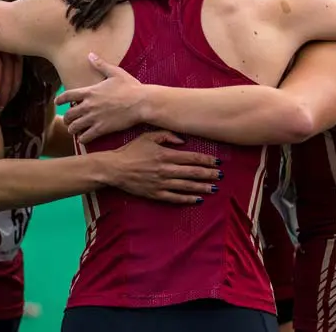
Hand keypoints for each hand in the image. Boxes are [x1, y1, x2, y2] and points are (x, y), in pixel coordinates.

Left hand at [55, 53, 146, 142]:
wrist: (141, 102)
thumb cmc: (130, 87)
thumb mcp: (115, 72)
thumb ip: (100, 65)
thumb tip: (90, 55)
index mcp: (90, 92)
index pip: (67, 95)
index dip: (60, 99)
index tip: (57, 102)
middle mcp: (89, 105)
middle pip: (69, 114)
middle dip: (66, 118)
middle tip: (68, 120)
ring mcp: (94, 118)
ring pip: (74, 127)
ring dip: (72, 129)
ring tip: (74, 130)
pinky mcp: (101, 129)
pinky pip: (86, 137)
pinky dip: (82, 139)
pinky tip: (83, 139)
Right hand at [106, 131, 221, 203]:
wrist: (115, 169)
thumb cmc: (131, 151)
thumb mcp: (147, 136)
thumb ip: (166, 135)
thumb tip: (183, 140)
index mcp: (165, 154)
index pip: (191, 158)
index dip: (206, 160)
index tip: (217, 162)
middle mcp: (166, 170)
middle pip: (193, 173)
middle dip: (209, 174)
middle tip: (221, 175)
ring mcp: (161, 183)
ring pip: (187, 186)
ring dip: (202, 187)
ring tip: (214, 188)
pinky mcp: (156, 194)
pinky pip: (175, 198)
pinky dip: (188, 199)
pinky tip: (198, 199)